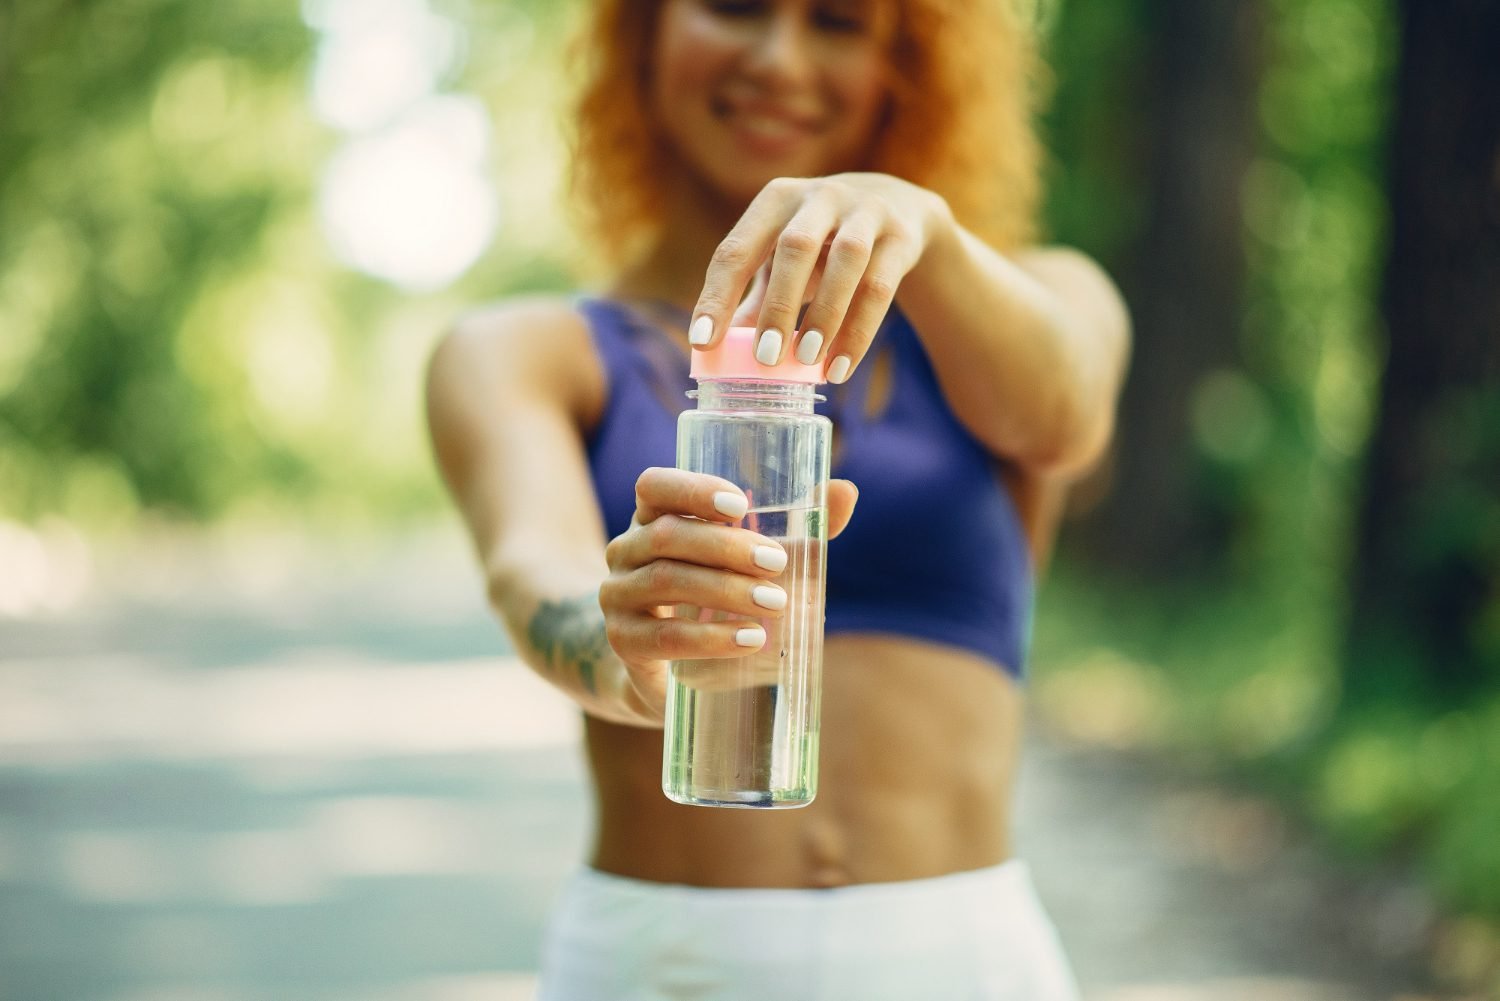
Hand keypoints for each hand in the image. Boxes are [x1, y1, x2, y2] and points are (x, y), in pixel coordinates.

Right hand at [598, 468, 858, 720]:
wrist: (665, 669)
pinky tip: (751, 641)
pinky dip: (711, 639)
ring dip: (725, 590)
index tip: (740, 504)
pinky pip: (663, 638)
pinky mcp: (624, 643)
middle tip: (778, 564)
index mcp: (652, 517)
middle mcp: (626, 550)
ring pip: (665, 582)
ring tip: (776, 604)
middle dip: (727, 547)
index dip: (693, 489)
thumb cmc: (714, 598)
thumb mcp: (750, 561)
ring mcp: (618, 596)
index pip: (654, 486)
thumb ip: (796, 529)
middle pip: (668, 535)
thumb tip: (845, 492)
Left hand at [689, 173, 950, 383]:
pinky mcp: (901, 235)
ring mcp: (865, 211)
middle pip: (796, 247)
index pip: (736, 249)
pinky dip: (859, 331)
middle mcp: (819, 197)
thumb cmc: (823, 241)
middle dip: (779, 304)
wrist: (898, 207)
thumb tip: (719, 351)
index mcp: (775, 201)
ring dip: (826, 314)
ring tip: (808, 362)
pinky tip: (840, 367)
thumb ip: (756, 297)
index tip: (703, 344)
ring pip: (847, 260)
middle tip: (766, 358)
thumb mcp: (783, 259)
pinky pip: (880, 286)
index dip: (717, 297)